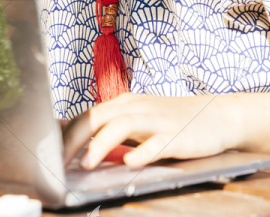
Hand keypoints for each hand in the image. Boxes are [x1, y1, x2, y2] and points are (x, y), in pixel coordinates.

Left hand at [61, 92, 228, 169]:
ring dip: (100, 144)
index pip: (88, 115)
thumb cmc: (174, 123)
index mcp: (125, 104)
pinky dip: (141, 152)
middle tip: (59, 162)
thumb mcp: (140, 124)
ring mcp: (157, 120)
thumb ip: (112, 132)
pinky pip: (156, 142)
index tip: (49, 153)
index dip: (66, 134)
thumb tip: (78, 144)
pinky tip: (130, 162)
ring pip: (121, 124)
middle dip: (74, 139)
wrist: (219, 116)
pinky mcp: (177, 135)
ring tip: (86, 164)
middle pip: (97, 116)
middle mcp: (137, 107)